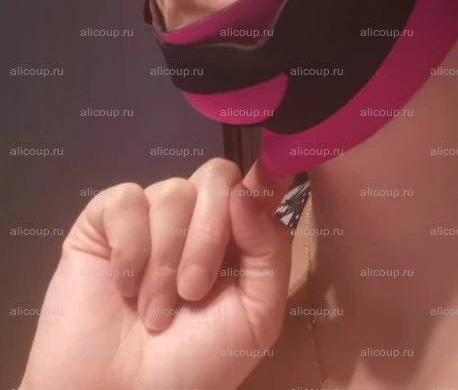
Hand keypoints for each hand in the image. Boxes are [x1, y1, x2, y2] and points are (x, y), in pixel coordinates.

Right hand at [19, 157, 293, 389]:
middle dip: (208, 237)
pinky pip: (125, 199)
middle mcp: (196, 216)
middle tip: (193, 294)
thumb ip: (269, 250)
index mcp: (237, 235)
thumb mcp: (255, 317)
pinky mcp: (104, 221)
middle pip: (217, 177)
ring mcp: (149, 215)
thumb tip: (248, 191)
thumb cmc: (194, 365)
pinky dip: (129, 247)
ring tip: (154, 311)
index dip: (270, 166)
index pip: (257, 181)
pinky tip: (123, 286)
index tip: (280, 165)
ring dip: (166, 261)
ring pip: (173, 192)